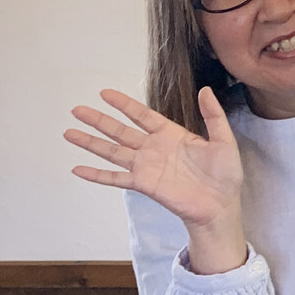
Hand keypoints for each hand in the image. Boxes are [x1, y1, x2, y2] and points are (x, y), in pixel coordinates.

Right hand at [66, 88, 247, 272]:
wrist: (220, 204)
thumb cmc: (225, 174)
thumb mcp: (224, 140)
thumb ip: (213, 115)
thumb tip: (204, 90)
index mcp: (171, 134)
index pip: (142, 115)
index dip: (123, 104)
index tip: (104, 93)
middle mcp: (154, 148)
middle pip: (120, 131)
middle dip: (99, 120)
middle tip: (77, 109)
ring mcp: (146, 166)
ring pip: (112, 151)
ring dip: (91, 143)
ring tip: (69, 133)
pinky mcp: (143, 184)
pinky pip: (115, 178)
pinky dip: (96, 175)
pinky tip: (77, 169)